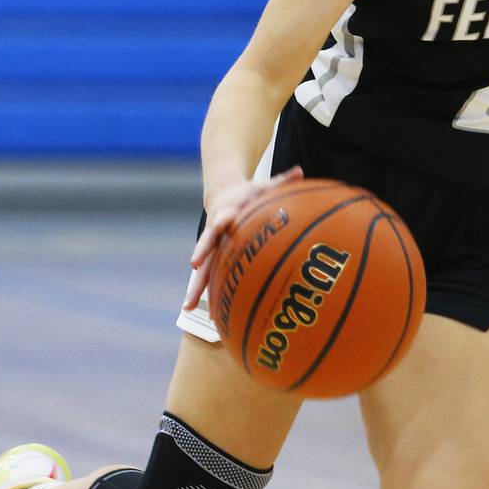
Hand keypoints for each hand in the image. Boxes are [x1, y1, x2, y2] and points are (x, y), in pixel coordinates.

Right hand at [182, 166, 304, 311]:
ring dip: (197, 286)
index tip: (222, 222)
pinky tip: (210, 318)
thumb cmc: (251, 193)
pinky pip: (211, 278)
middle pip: (207, 243)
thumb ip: (281, 181)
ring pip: (203, 268)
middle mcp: (216, 230)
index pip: (225, 213)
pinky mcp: (214, 258)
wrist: (224, 194)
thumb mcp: (265, 185)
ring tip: (188, 306)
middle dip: (201, 254)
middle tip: (195, 265)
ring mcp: (213, 246)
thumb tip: (300, 171)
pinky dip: (208, 295)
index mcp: (228, 211)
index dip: (223, 218)